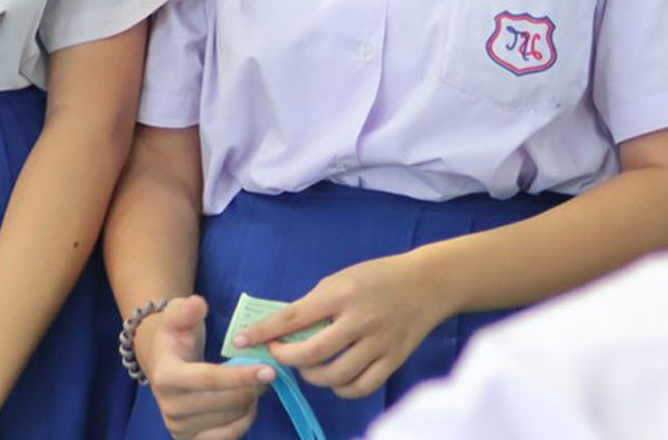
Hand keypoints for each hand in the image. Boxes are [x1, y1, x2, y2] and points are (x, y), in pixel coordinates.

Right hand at [138, 297, 272, 439]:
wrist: (162, 365)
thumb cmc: (176, 338)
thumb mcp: (177, 316)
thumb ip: (187, 309)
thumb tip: (198, 304)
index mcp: (166, 376)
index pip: (210, 380)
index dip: (241, 376)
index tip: (270, 370)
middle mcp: (170, 407)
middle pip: (226, 403)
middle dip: (253, 387)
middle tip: (268, 373)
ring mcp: (179, 428)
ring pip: (232, 420)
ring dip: (249, 402)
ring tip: (252, 384)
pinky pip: (229, 437)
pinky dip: (244, 420)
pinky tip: (246, 403)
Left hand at [239, 251, 450, 400]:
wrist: (427, 283)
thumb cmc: (377, 277)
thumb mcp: (340, 279)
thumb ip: (314, 304)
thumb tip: (283, 329)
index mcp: (339, 294)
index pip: (292, 318)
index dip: (262, 333)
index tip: (239, 342)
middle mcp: (358, 320)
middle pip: (311, 354)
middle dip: (286, 359)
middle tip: (278, 354)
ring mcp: (378, 343)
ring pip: (334, 376)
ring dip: (312, 376)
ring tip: (307, 366)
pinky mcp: (394, 360)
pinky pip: (360, 387)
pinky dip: (341, 389)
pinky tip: (334, 379)